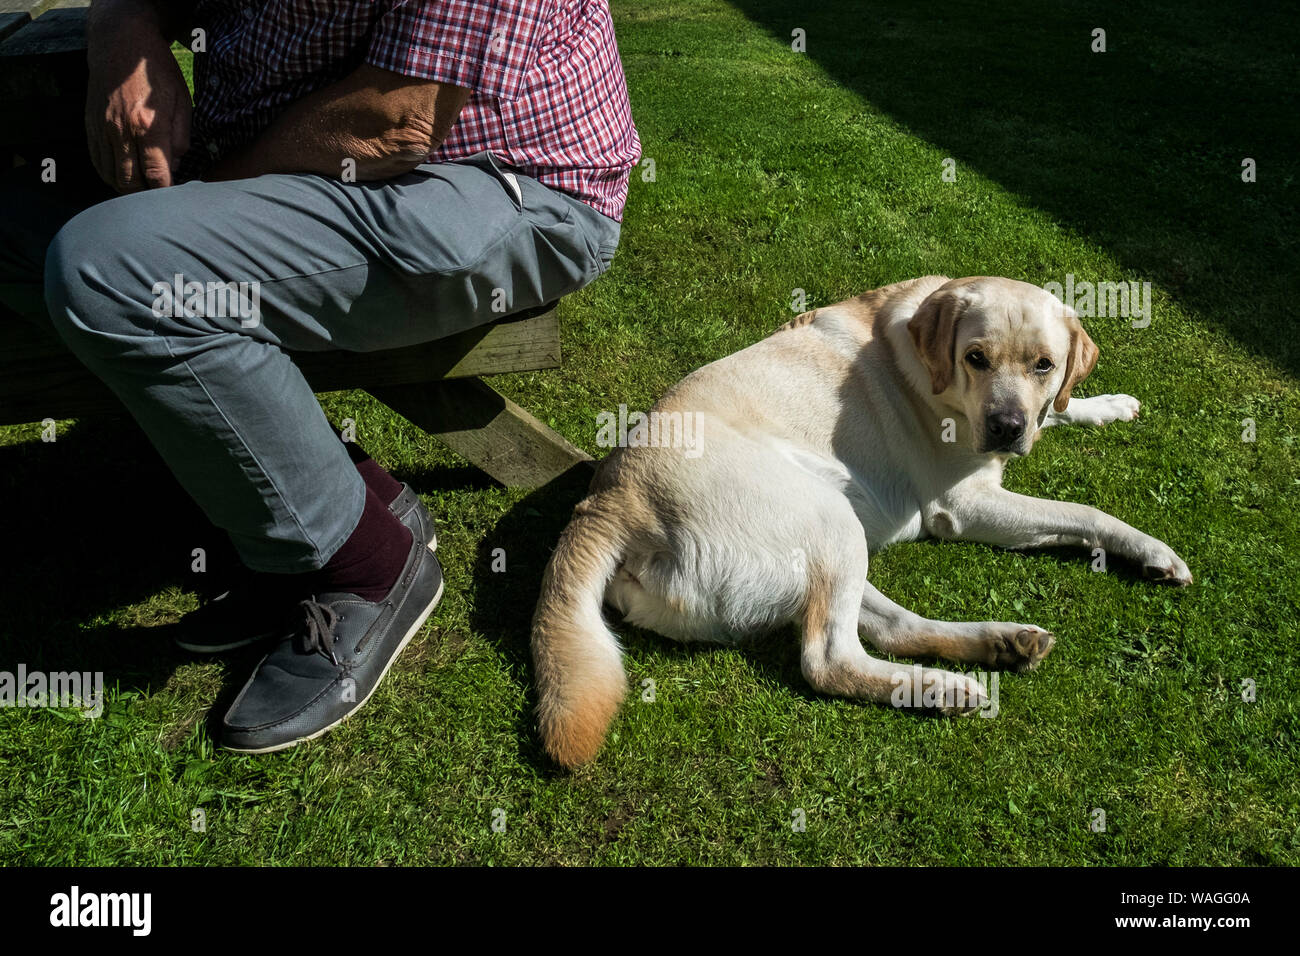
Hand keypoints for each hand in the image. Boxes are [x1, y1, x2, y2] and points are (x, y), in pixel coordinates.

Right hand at [85, 18, 190, 191]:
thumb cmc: (156, 72)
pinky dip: (110, 175)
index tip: (174, 200)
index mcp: (148, 127)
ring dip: (127, 189)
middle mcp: (121, 131)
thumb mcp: (182, 102)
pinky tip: (124, 176)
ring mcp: (102, 129)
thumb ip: (180, 138)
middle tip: (159, 200)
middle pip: (130, 183)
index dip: (166, 193)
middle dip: (145, 197)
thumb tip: (175, 167)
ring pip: (111, 176)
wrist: (119, 43)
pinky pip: (97, 162)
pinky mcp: (90, 126)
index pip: (156, 176)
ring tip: (144, 191)